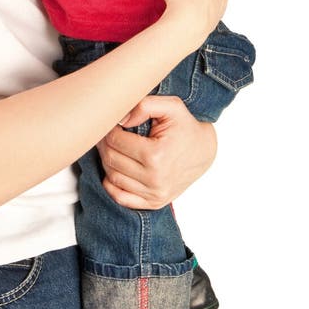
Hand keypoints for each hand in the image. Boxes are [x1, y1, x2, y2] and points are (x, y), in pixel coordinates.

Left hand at [96, 96, 216, 208]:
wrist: (204, 151)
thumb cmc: (185, 126)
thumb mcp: (171, 106)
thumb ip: (145, 106)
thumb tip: (121, 119)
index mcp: (156, 155)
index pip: (115, 141)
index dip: (108, 129)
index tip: (111, 122)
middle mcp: (155, 179)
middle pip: (111, 159)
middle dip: (104, 144)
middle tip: (106, 133)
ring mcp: (155, 194)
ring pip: (112, 178)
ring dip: (106, 161)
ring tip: (112, 147)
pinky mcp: (154, 203)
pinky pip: (120, 197)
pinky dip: (111, 184)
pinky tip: (115, 168)